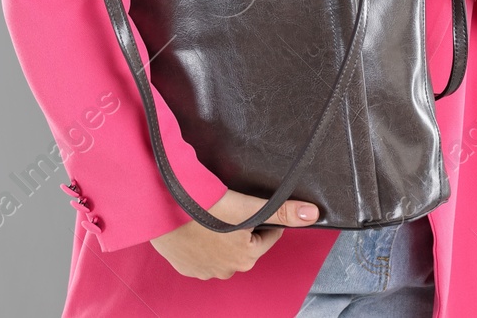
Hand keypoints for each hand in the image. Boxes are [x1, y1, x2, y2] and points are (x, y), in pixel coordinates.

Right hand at [150, 188, 319, 279]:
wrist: (163, 210)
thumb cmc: (205, 206)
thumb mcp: (248, 206)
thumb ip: (283, 211)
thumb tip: (313, 215)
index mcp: (246, 258)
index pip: (268, 235)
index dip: (265, 218)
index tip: (254, 204)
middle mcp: (226, 271)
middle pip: (246, 243)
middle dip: (244, 227)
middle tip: (231, 206)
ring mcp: (203, 271)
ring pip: (224, 249)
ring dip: (223, 235)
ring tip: (214, 213)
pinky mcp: (184, 267)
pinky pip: (201, 253)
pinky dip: (203, 241)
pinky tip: (198, 224)